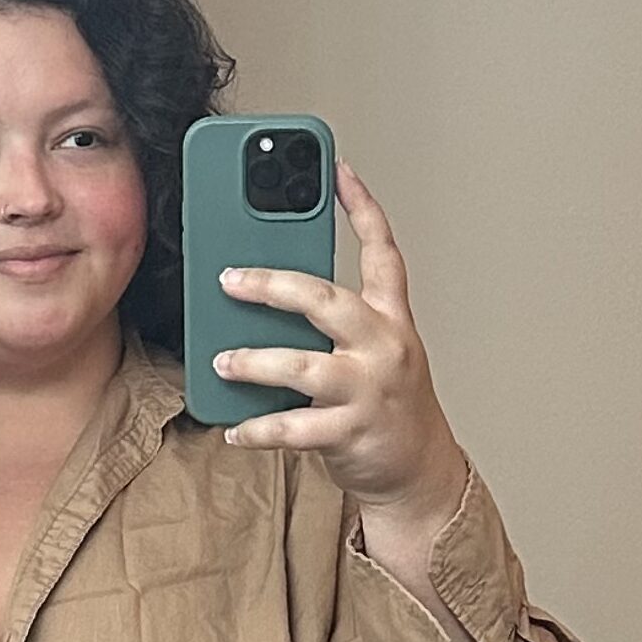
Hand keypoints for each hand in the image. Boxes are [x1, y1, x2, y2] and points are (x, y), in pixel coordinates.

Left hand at [214, 160, 467, 522]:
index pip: (383, 252)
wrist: (418, 471)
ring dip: (255, 362)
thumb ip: (331, 326)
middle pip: (327, 301)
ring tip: (222, 361)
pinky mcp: (352, 433)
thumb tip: (266, 302)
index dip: (362, 208)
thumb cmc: (386, 406)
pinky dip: (259, 429)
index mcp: (392, 319)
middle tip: (230, 280)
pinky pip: (294, 428)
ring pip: (303, 366)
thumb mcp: (374, 353)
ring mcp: (369, 390)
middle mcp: (385, 346)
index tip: (338, 170)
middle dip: (273, 286)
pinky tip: (235, 428)